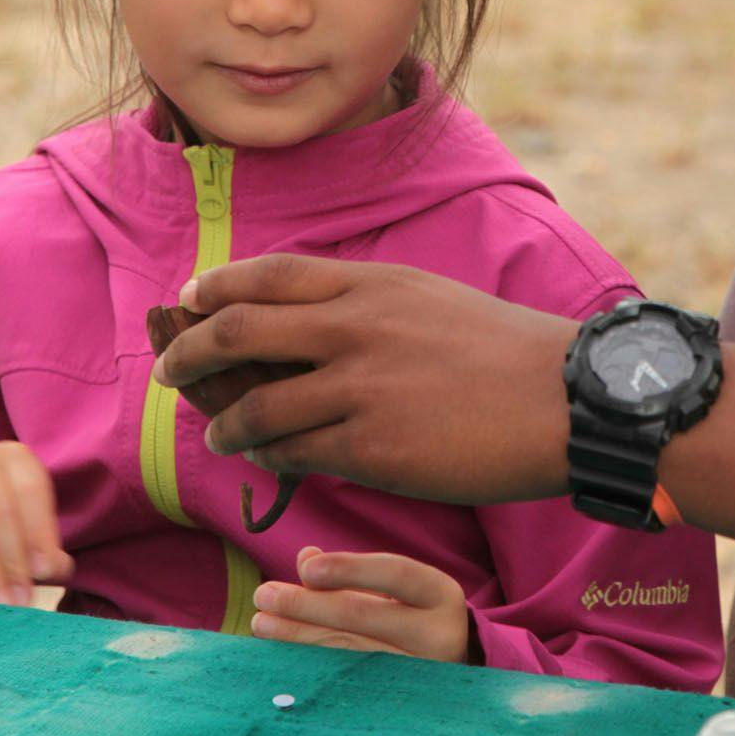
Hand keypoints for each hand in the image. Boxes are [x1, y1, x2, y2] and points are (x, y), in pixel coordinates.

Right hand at [0, 438, 74, 604]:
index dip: (41, 533)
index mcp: (14, 457)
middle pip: (3, 509)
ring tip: (0, 601)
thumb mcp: (23, 546)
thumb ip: (46, 555)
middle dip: (15, 559)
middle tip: (22, 599)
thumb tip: (59, 568)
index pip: (32, 491)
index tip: (47, 572)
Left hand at [151, 255, 575, 504]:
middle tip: (170, 371)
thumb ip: (368, 302)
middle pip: (240, 331)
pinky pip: (297, 454)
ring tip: (217, 432)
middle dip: (190, 352)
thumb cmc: (505, 352)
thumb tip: (312, 318)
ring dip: (224, 422)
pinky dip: (270, 457)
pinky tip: (267, 461)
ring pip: (258, 405)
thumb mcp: (429, 299)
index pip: (269, 274)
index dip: (216, 288)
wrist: (564, 399)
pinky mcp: (374, 447)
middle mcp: (356, 327)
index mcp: (373, 283)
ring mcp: (361, 388)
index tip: (189, 302)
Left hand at [252, 546, 472, 662]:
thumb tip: (305, 558)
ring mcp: (419, 674)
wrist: (453, 667)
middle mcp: (438, 635)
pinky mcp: (398, 702)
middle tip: (264, 595)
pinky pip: (345, 681)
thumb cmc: (417, 616)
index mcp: (440, 595)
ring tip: (262, 623)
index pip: (395, 573)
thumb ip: (355, 573)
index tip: (305, 569)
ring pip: (347, 652)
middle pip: (362, 615)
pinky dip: (311, 665)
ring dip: (297, 636)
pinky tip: (283, 655)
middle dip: (306, 604)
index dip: (349, 568)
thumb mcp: (398, 588)